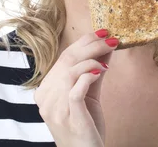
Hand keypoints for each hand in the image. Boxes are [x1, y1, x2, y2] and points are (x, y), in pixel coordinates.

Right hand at [34, 29, 117, 146]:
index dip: (84, 42)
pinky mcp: (70, 117)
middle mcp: (46, 98)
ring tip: (108, 58)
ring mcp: (56, 109)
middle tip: (111, 39)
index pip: (64, 57)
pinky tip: (101, 71)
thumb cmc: (86, 125)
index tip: (103, 32)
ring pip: (70, 72)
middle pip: (67, 61)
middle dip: (92, 46)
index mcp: (46, 90)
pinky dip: (88, 76)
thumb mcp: (89, 94)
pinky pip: (76, 91)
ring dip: (92, 59)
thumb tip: (106, 46)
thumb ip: (94, 71)